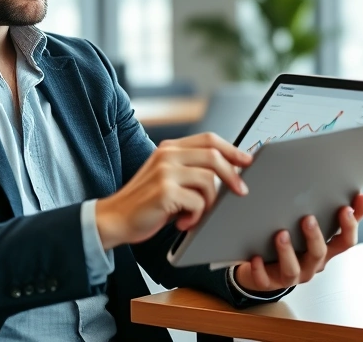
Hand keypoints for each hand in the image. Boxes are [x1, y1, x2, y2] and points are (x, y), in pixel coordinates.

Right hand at [95, 133, 252, 249]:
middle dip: (233, 175)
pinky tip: (182, 222)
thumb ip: (189, 169)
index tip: (247, 161)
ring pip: (209, 181)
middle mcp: (167, 155)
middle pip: (213, 156)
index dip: (232, 149)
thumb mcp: (166, 177)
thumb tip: (227, 171)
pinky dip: (195, 216)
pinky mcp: (165, 191)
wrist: (115, 218)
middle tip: (241, 192)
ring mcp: (165, 172)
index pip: (209, 139)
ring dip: (209, 203)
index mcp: (169, 148)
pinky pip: (198, 202)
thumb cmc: (145, 202)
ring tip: (195, 215)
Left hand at [233, 193, 362, 293]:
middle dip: (318, 235)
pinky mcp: (271, 282)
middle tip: (309, 218)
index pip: (347, 235)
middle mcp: (314, 261)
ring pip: (296, 267)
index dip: (356, 218)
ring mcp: (294, 274)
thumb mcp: (297, 220)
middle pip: (325, 251)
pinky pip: (266, 278)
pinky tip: (255, 256)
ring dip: (288, 250)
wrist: (259, 268)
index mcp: (325, 246)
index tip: (359, 197)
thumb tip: (305, 166)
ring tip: (280, 234)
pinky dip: (261, 268)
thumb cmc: (282, 239)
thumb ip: (304, 201)